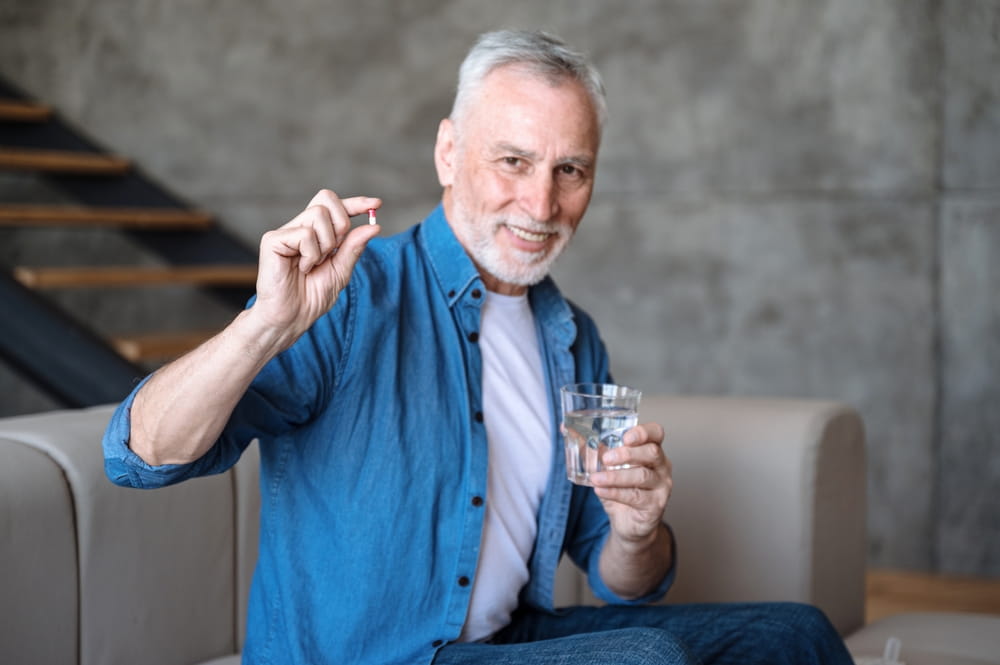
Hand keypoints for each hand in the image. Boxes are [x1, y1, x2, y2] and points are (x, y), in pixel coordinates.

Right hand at [251, 189, 380, 346]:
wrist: (292, 317)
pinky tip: (301, 268)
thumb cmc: (312, 297)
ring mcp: (286, 232)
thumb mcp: (341, 271)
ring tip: (313, 265)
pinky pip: (304, 234)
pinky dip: (310, 254)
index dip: (356, 203)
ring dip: (325, 245)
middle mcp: (300, 227)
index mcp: (316, 233)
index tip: (377, 204)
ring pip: (318, 215)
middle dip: (341, 222)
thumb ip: (354, 248)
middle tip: (335, 249)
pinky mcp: (273, 239)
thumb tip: (374, 227)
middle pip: (326, 200)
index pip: (336, 206)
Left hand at [589, 422, 671, 547]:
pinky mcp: (656, 505)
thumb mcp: (605, 467)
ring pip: (643, 476)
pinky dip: (615, 493)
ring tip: (596, 478)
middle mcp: (661, 465)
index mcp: (650, 449)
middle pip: (651, 452)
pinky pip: (636, 497)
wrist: (628, 523)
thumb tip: (567, 429)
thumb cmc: (620, 489)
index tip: (626, 437)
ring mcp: (661, 486)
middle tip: (606, 458)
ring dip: (616, 476)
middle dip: (627, 454)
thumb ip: (591, 448)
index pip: (655, 433)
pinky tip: (601, 491)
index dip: (643, 432)